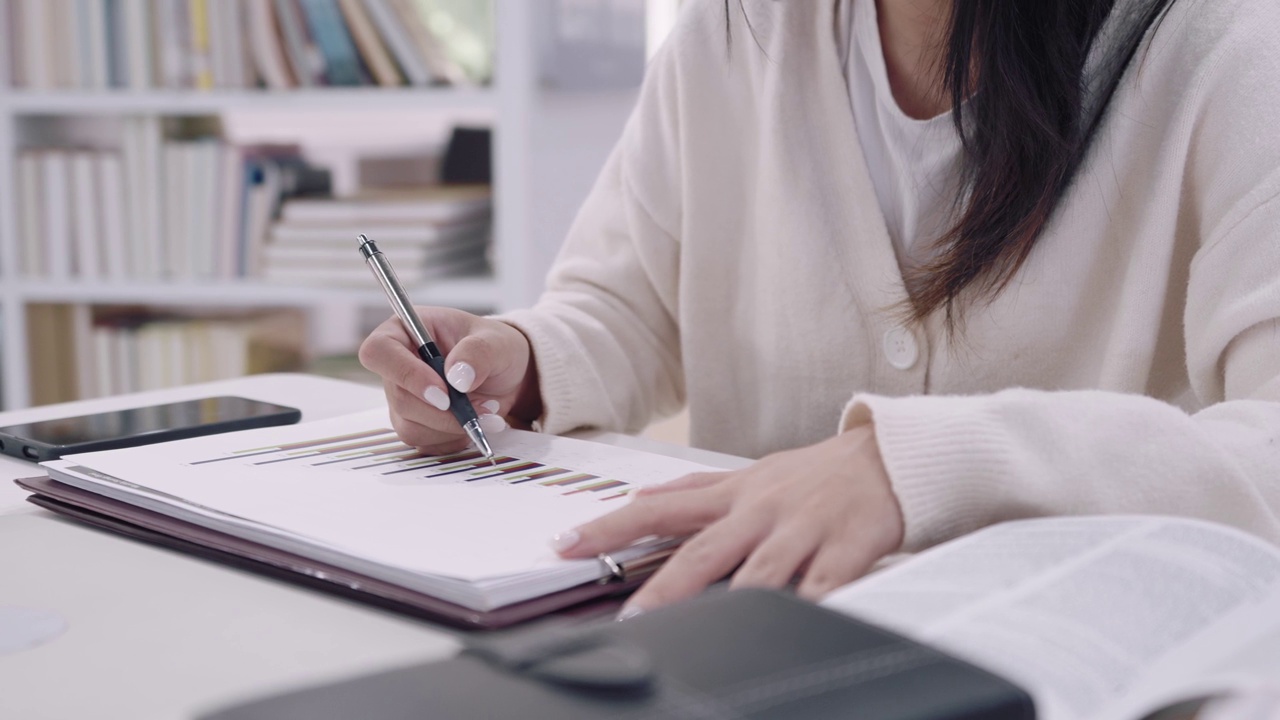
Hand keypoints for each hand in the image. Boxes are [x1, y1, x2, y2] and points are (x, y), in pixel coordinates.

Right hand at [358, 306, 540, 452]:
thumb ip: (478, 352)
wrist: (505, 374)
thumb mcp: (496, 341)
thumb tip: (458, 376)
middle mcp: (397, 366)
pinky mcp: (414, 423)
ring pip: (412, 427)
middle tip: (482, 405)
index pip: (379, 351)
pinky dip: (455, 438)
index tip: (443, 392)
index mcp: (404, 331)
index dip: (406, 374)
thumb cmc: (493, 348)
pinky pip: (426, 443)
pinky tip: (474, 422)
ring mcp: (403, 397)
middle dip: (444, 411)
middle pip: (400, 398)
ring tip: (486, 410)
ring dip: (453, 426)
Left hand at [552, 425, 903, 614]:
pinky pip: (824, 584)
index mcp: (735, 495)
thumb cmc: (818, 472)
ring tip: (699, 632)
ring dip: (728, 603)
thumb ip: (696, 486)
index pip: (660, 508)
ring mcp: (802, 531)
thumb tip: (639, 495)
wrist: (891, 456)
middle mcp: (761, 511)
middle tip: (630, 616)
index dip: (611, 526)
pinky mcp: (845, 549)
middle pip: (702, 552)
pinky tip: (791, 627)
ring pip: (759, 572)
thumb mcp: (751, 472)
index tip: (567, 544)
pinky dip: (809, 606)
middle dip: (662, 587)